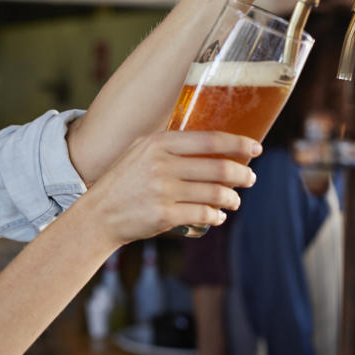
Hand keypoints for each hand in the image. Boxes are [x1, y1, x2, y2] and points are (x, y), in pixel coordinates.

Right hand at [85, 131, 259, 246]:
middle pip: (218, 167)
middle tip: (249, 178)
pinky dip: (216, 216)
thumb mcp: (140, 151)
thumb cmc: (124, 182)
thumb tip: (210, 140)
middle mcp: (161, 164)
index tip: (255, 148)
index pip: (210, 139)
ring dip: (232, 198)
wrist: (99, 214)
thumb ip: (169, 144)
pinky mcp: (164, 215)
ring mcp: (162, 191)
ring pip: (215, 193)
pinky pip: (204, 214)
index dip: (238, 143)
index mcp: (158, 143)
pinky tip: (217, 215)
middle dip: (242, 174)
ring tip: (233, 200)